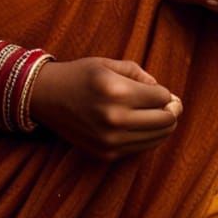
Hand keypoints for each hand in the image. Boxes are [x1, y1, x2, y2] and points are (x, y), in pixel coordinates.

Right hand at [29, 57, 181, 161]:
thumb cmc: (80, 75)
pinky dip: (146, 138)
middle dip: (171, 111)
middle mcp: (115, 118)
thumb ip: (138, 74)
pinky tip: (139, 125)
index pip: (162, 98)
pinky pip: (140, 149)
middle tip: (170, 105)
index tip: (161, 92)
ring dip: (162, 127)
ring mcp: (110, 140)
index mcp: (117, 91)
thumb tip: (163, 93)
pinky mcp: (106, 154)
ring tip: (156, 115)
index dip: (166, 94)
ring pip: (157, 138)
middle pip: (165, 121)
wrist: (46, 97)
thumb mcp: (108, 63)